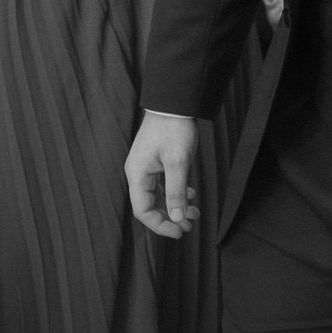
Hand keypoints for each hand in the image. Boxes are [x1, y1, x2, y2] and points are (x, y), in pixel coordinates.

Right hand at [125, 111, 199, 237]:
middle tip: (190, 225)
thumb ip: (176, 192)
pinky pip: (163, 185)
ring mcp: (146, 167)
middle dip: (170, 218)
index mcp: (137, 174)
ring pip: (158, 196)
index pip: (143, 211)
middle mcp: (138, 173)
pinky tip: (191, 195)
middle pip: (150, 206)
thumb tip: (177, 218)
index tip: (180, 231)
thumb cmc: (174, 128)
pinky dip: (177, 193)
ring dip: (175, 206)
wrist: (174, 101)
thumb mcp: (178, 162)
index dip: (160, 225)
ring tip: (195, 212)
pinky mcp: (156, 161)